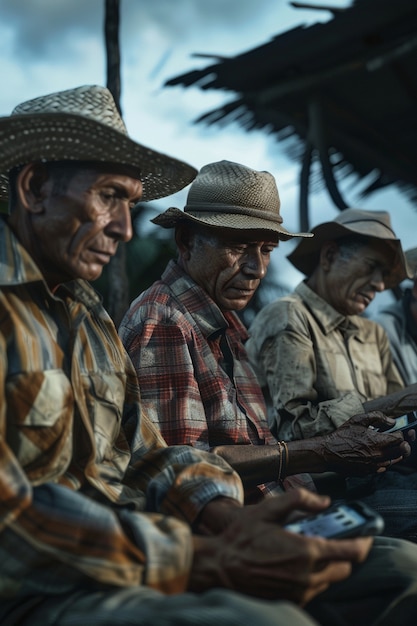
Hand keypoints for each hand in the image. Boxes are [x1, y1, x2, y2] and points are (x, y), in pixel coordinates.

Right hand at [190, 489, 371, 605]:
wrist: (220, 568)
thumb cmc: (241, 538)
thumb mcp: (267, 509)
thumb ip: (298, 499)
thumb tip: (323, 501)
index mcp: (306, 552)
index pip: (351, 552)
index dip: (363, 541)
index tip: (366, 533)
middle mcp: (308, 576)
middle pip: (345, 568)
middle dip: (346, 553)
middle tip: (337, 537)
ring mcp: (300, 591)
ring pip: (330, 579)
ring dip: (329, 564)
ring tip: (314, 547)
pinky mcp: (291, 599)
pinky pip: (314, 588)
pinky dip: (315, 575)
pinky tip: (298, 561)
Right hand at [320, 411, 409, 474]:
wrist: (328, 453)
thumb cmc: (342, 436)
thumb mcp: (358, 420)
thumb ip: (377, 417)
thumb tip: (392, 421)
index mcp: (378, 442)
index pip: (400, 439)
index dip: (400, 433)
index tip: (395, 431)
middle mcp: (379, 456)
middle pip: (403, 452)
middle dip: (404, 444)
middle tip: (400, 440)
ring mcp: (375, 466)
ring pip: (395, 461)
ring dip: (396, 453)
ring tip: (390, 446)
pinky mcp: (370, 472)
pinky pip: (384, 467)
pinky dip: (384, 460)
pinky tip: (378, 454)